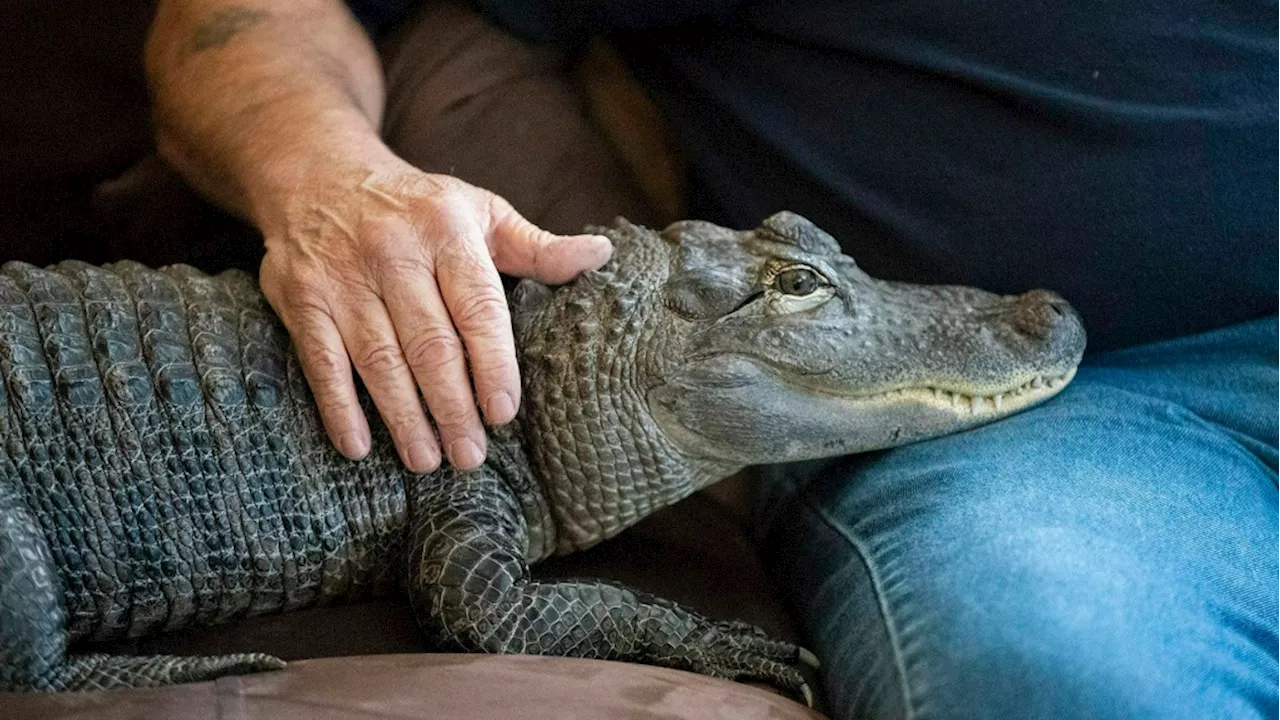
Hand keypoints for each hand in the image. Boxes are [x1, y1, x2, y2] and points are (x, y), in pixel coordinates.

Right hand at [256, 144, 611, 471]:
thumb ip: (536, 246)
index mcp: (446, 230)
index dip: (492, 363)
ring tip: (428, 461)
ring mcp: (342, 278)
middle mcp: (392, 252)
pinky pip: (322, 363)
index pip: (476, 307)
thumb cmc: (417, 206)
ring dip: (404, 418)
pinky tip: (359, 447)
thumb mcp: (480, 211)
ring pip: (379, 361)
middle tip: (471, 456)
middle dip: (452, 406)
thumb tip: (601, 255)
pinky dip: (339, 408)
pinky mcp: (300, 299)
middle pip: (429, 344)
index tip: (504, 412)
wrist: (318, 173)